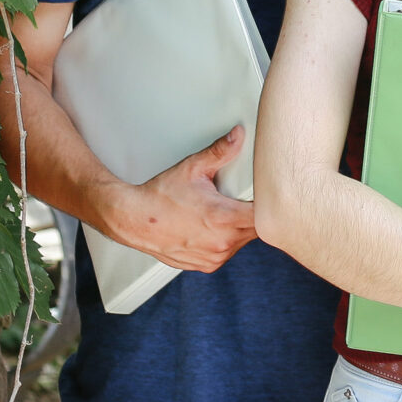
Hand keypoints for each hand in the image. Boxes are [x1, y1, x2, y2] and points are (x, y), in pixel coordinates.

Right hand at [103, 125, 256, 271]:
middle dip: (254, 214)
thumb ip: (220, 151)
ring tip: (223, 212)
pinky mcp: (205, 265)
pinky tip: (213, 227)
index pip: (265, 217)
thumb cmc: (160, 195)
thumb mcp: (192, 168)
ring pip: (243, 242)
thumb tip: (238, 135)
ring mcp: (213, 257)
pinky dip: (225, 241)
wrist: (132, 219)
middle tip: (242, 198)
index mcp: (223, 218)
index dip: (269, 205)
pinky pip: (227, 253)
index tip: (266, 195)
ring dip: (240, 229)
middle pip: (257, 230)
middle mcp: (221, 243)